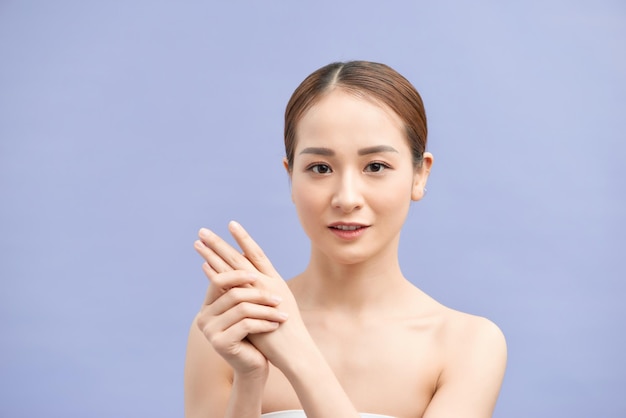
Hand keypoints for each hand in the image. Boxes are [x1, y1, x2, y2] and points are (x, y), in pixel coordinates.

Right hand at [194, 248, 287, 377]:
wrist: (254, 365)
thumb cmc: (253, 333)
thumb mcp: (247, 308)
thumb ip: (241, 287)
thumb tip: (242, 251)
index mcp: (207, 305)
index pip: (218, 281)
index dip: (238, 275)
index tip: (256, 274)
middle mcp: (203, 317)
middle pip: (234, 294)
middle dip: (260, 295)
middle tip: (279, 297)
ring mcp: (209, 331)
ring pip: (242, 309)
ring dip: (266, 310)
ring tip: (282, 313)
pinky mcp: (220, 344)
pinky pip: (246, 325)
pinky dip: (264, 323)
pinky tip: (276, 324)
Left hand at [196, 221, 308, 369]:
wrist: (295, 349)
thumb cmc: (287, 335)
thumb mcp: (275, 309)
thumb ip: (263, 298)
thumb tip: (249, 293)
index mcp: (275, 280)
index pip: (256, 253)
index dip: (243, 239)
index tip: (231, 225)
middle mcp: (267, 280)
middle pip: (240, 256)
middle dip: (221, 243)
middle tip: (204, 231)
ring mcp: (260, 289)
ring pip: (233, 266)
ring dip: (214, 253)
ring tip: (199, 241)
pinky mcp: (252, 302)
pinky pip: (231, 285)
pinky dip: (217, 274)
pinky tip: (204, 265)